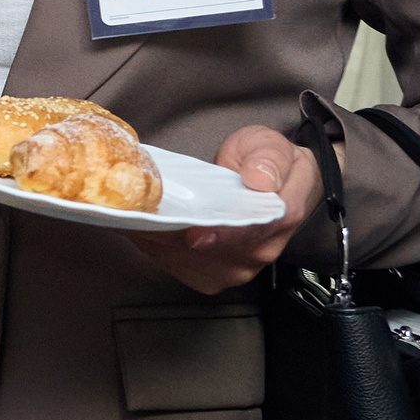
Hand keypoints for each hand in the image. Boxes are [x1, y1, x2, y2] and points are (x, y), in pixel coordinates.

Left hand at [126, 125, 320, 292]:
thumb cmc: (264, 160)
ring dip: (161, 243)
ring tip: (138, 218)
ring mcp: (240, 266)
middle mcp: (262, 249)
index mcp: (281, 217)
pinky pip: (182, 269)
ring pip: (194, 264)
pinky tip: (144, 229)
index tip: (193, 233)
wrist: (270, 181)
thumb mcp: (270, 145)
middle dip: (175, 236)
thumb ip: (269, 160)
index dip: (221, 235)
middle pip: (214, 253)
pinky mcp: (217, 274)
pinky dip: (158, 250)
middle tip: (143, 215)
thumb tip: (260, 180)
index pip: (252, 232)